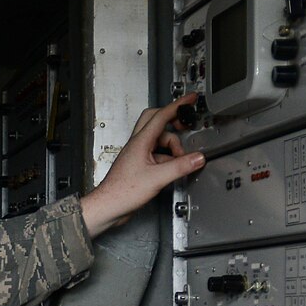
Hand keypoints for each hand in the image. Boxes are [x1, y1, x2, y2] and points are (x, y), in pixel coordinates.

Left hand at [79, 93, 205, 237]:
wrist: (109, 206)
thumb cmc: (122, 192)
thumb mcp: (157, 178)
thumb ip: (180, 166)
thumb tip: (197, 158)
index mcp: (141, 142)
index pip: (161, 116)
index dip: (178, 105)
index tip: (190, 99)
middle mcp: (138, 145)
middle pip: (157, 121)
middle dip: (173, 121)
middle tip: (185, 125)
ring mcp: (139, 155)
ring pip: (159, 141)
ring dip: (172, 148)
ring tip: (181, 161)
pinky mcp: (140, 166)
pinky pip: (158, 155)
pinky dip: (168, 159)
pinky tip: (173, 170)